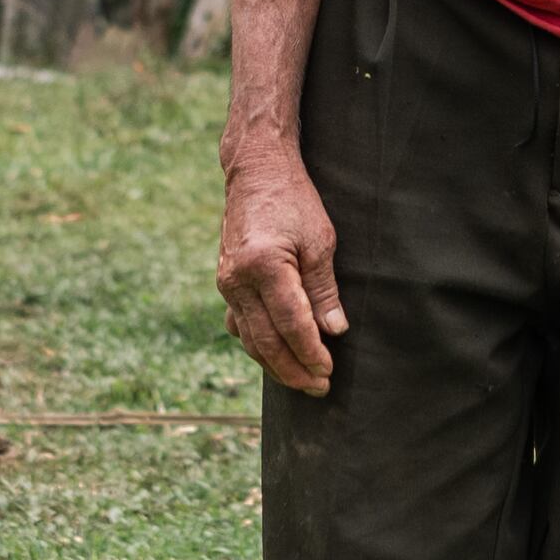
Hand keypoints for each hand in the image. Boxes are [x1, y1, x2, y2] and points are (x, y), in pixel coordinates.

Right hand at [216, 144, 345, 396]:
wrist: (255, 171)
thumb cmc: (293, 200)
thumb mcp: (320, 240)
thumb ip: (324, 289)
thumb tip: (334, 331)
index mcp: (264, 266)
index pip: (291, 324)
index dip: (311, 353)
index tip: (329, 372)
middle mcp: (237, 279)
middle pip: (266, 341)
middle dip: (294, 370)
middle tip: (319, 388)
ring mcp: (226, 282)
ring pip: (249, 338)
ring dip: (275, 364)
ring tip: (302, 379)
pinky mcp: (225, 282)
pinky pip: (240, 324)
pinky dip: (258, 344)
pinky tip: (277, 356)